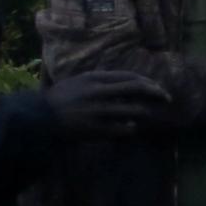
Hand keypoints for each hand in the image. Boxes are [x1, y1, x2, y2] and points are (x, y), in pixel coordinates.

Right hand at [45, 71, 170, 138]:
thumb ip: (99, 81)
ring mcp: (98, 111)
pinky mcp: (97, 128)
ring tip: (146, 114)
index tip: (157, 87)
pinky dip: (130, 127)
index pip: (129, 76)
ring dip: (143, 112)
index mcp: (93, 78)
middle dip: (155, 93)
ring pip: (133, 109)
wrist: (38, 119)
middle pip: (136, 88)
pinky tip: (131, 127)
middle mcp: (98, 92)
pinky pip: (123, 128)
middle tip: (167, 98)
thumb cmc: (58, 99)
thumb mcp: (77, 82)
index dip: (147, 82)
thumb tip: (123, 82)